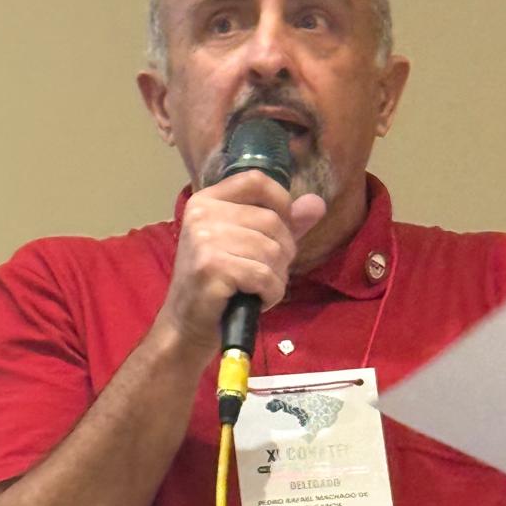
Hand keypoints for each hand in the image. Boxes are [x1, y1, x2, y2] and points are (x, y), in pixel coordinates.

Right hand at [159, 170, 325, 355]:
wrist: (187, 324)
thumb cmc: (220, 284)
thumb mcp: (249, 246)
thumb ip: (283, 223)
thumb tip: (318, 203)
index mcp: (207, 201)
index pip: (256, 180)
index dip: (281, 203)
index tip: (281, 231)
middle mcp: (202, 214)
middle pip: (271, 221)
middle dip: (282, 253)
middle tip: (265, 274)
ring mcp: (204, 240)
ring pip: (272, 250)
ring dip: (276, 277)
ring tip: (258, 289)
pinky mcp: (212, 268)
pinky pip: (265, 276)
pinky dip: (271, 293)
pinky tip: (257, 300)